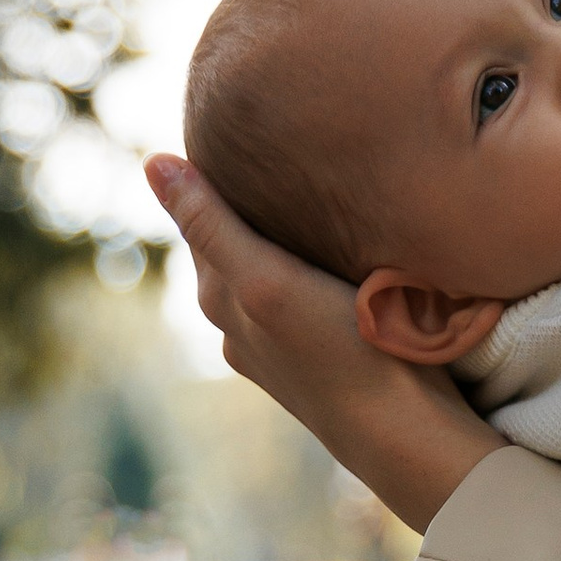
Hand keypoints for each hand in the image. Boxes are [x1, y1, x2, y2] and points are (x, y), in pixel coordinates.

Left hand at [145, 156, 502, 534]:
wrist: (408, 437)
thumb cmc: (342, 353)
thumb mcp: (268, 281)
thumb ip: (212, 225)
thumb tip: (152, 162)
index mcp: (223, 299)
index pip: (203, 217)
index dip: (216, 171)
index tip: (240, 122)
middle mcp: (245, 326)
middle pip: (237, 244)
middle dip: (250, 201)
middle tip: (279, 142)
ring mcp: (288, 346)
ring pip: (274, 271)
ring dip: (286, 236)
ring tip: (315, 189)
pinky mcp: (331, 358)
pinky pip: (310, 296)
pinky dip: (315, 266)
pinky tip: (344, 255)